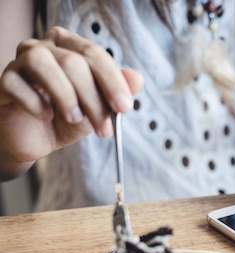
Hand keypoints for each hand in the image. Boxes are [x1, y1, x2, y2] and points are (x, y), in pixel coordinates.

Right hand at [0, 26, 142, 177]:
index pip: (94, 54)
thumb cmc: (67, 117)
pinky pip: (17, 83)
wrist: (36, 139)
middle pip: (72, 61)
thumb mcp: (98, 108)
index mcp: (71, 47)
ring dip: (64, 94)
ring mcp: (20, 61)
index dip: (112, 81)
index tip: (124, 107)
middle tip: (103, 127)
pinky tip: (46, 116)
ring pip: (41, 61)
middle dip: (93, 98)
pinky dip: (35, 103)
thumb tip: (137, 78)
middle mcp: (45, 47)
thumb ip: (116, 93)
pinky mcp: (4, 81)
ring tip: (74, 118)